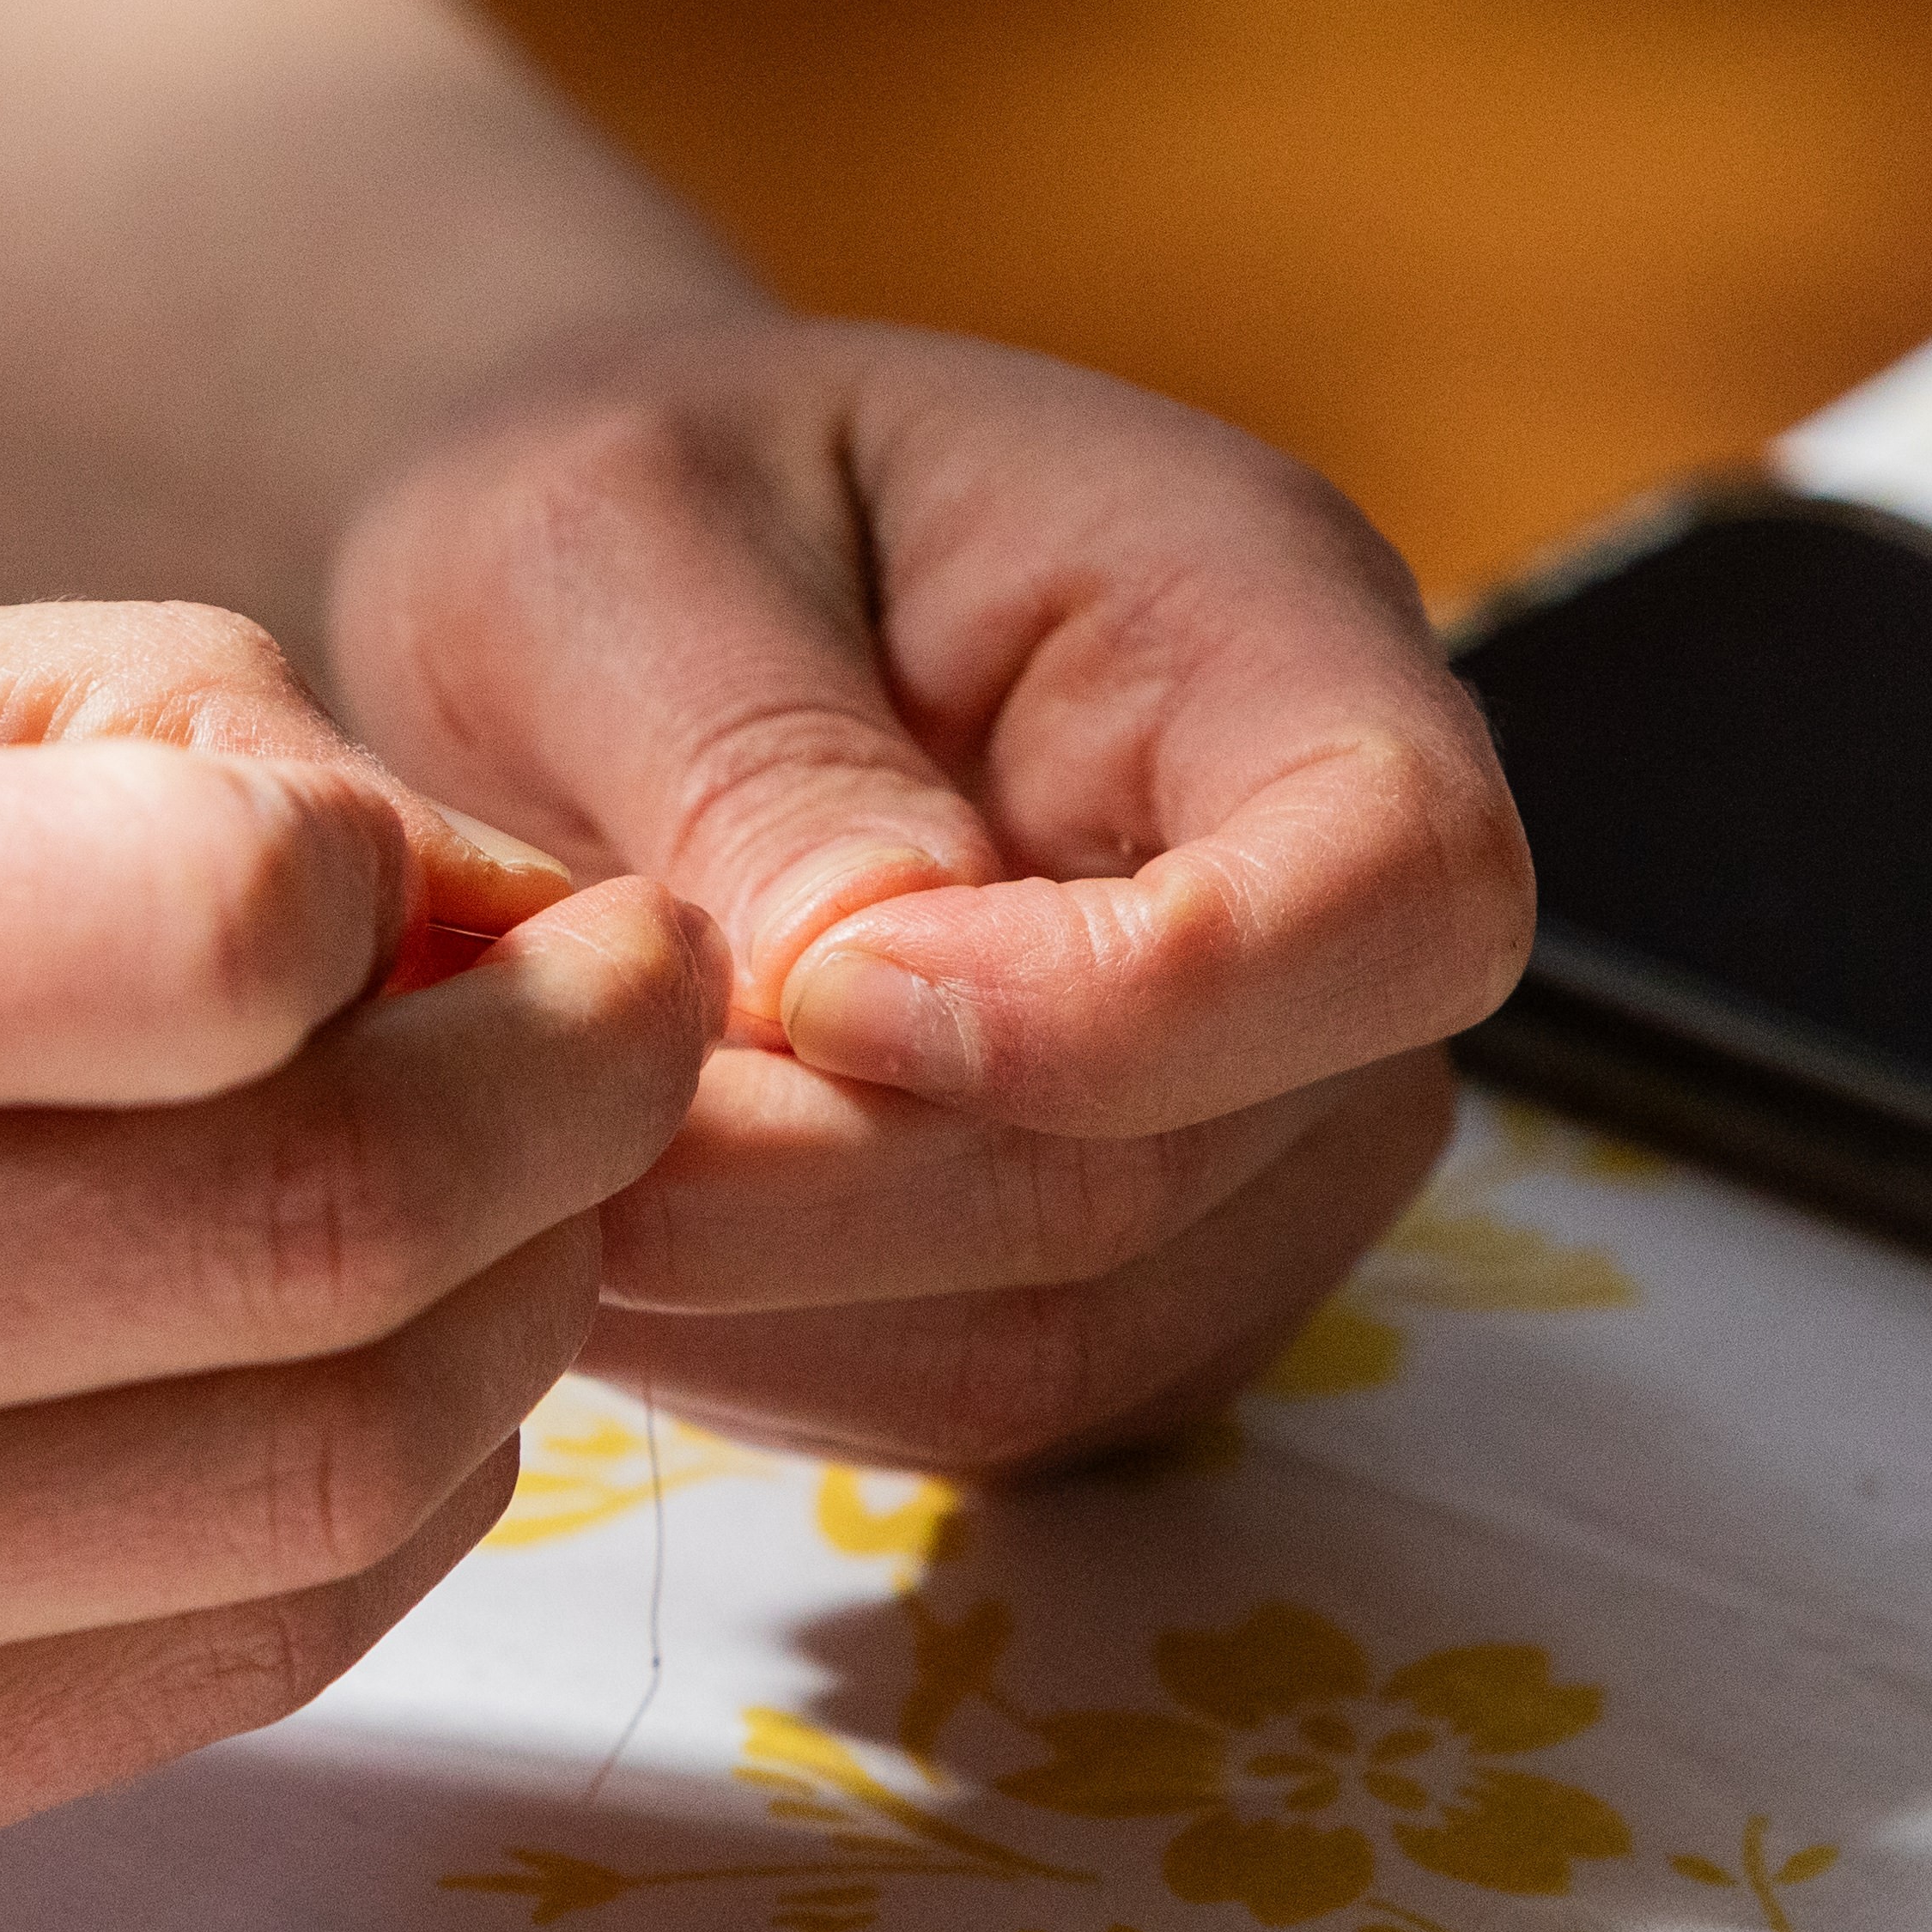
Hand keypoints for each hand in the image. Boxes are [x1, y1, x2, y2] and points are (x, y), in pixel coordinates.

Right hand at [0, 591, 719, 1904]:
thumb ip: (26, 722)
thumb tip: (415, 856)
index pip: (229, 925)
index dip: (410, 871)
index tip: (437, 860)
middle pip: (356, 1228)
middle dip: (588, 1089)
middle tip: (616, 998)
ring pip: (346, 1483)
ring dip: (515, 1315)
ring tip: (486, 1187)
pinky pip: (209, 1673)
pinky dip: (360, 1513)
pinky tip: (322, 1377)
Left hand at [318, 318, 1533, 1469]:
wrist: (589, 621)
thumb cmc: (623, 525)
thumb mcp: (611, 540)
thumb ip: (748, 750)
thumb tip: (851, 978)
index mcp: (1267, 630)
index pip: (1399, 887)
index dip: (1136, 1004)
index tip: (819, 992)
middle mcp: (1318, 914)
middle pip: (1186, 1162)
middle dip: (837, 1186)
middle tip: (553, 1113)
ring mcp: (1250, 1131)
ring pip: (1067, 1336)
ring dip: (765, 1296)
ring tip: (533, 1163)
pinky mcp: (1123, 1287)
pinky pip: (969, 1406)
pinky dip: (760, 1354)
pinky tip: (601, 1234)